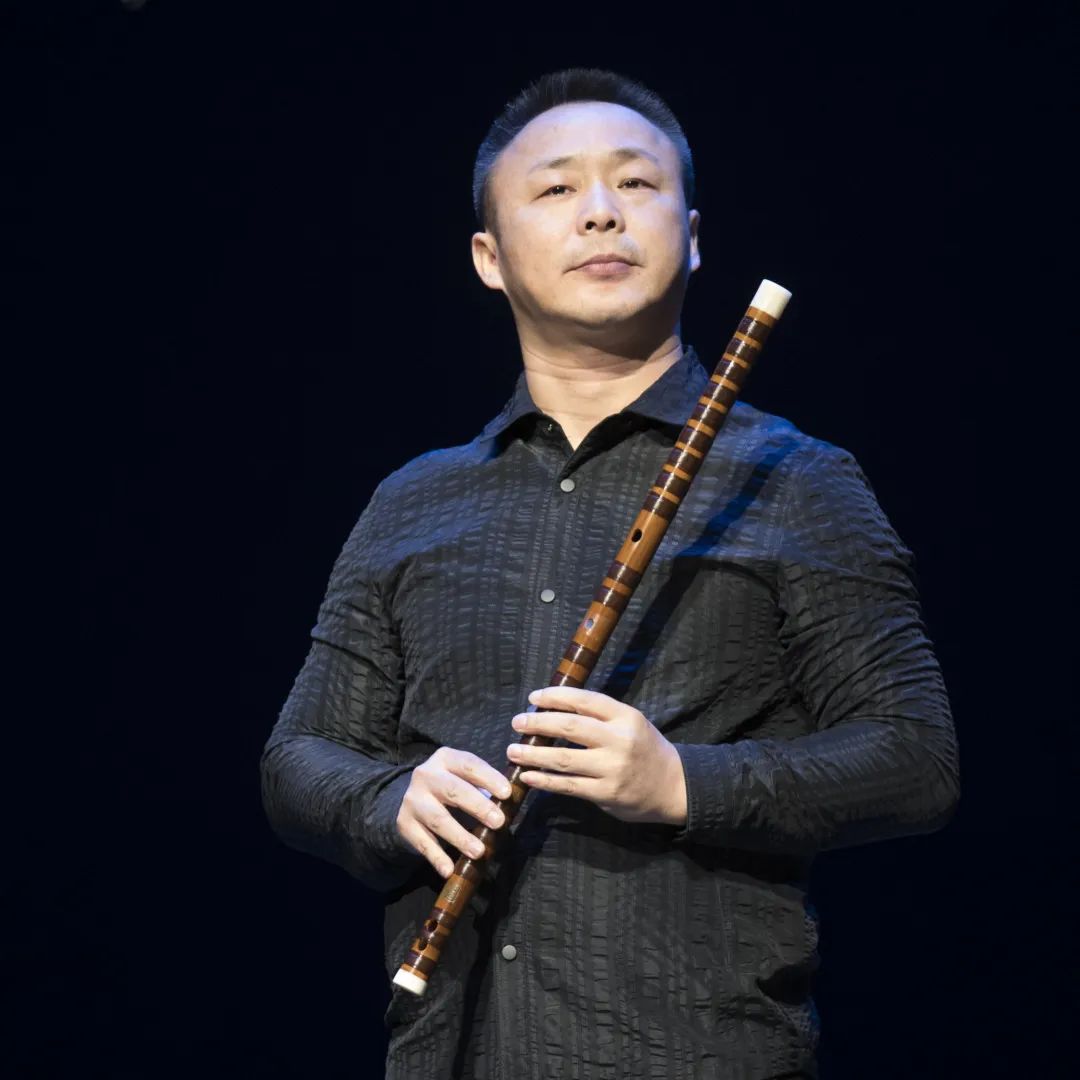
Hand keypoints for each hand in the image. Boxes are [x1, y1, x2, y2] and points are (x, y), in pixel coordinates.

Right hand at [395, 747, 512, 877]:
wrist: (407, 799)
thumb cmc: (448, 787)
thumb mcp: (463, 778)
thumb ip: (484, 787)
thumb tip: (511, 806)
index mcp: (445, 759)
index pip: (469, 765)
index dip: (489, 778)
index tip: (507, 793)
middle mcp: (426, 775)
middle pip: (453, 790)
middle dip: (478, 806)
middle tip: (499, 822)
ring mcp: (413, 800)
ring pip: (439, 819)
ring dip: (460, 836)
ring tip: (479, 851)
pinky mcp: (404, 824)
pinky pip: (423, 843)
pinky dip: (437, 857)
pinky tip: (449, 870)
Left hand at [506, 686, 687, 825]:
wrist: (674, 786)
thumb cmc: (645, 749)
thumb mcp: (631, 723)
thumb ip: (600, 716)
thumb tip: (554, 709)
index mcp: (625, 717)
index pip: (584, 700)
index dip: (555, 696)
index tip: (533, 697)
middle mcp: (619, 740)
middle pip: (569, 726)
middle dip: (538, 722)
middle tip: (517, 722)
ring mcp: (612, 769)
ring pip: (563, 758)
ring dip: (533, 753)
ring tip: (514, 750)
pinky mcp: (606, 794)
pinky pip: (568, 786)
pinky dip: (544, 781)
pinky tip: (528, 776)